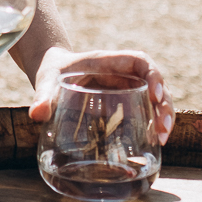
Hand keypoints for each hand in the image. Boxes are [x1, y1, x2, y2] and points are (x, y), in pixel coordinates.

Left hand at [28, 47, 174, 143]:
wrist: (53, 75)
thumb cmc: (52, 73)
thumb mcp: (46, 80)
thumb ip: (43, 95)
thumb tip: (36, 114)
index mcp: (108, 62)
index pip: (139, 61)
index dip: (153, 75)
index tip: (155, 94)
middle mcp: (123, 74)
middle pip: (155, 83)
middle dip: (165, 104)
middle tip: (164, 129)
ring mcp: (126, 88)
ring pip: (156, 98)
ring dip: (164, 116)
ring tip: (163, 139)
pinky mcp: (124, 103)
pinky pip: (146, 110)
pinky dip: (154, 123)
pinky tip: (156, 140)